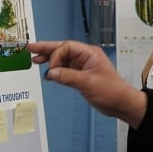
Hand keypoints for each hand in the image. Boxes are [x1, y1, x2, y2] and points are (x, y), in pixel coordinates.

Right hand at [27, 40, 146, 127]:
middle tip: (31, 48)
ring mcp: (82, 66)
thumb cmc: (112, 91)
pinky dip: (55, 71)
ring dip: (49, 59)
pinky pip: (65, 70)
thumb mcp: (87, 83)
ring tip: (34, 59)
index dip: (56, 55)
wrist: (121, 104)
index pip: (67, 48)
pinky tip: (47, 72)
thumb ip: (67, 76)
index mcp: (89, 53)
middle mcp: (85, 57)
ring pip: (62, 59)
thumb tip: (50, 72)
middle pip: (62, 50)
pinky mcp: (81, 76)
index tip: (50, 67)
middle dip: (46, 49)